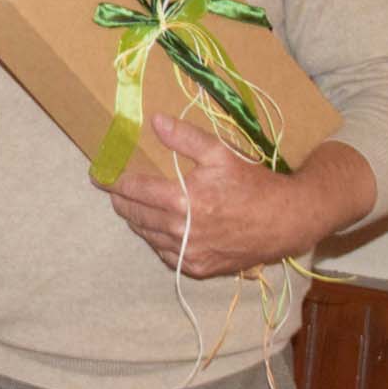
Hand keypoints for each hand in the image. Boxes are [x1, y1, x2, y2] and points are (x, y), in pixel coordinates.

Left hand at [104, 113, 370, 277]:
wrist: (288, 222)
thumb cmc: (254, 184)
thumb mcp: (221, 153)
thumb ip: (184, 137)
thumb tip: (153, 120)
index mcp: (182, 200)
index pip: (133, 190)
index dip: (114, 181)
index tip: (99, 175)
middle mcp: (181, 231)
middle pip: (135, 215)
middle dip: (122, 201)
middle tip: (115, 189)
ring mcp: (189, 253)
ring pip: (147, 236)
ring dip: (137, 221)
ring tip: (133, 206)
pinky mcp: (199, 268)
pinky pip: (166, 255)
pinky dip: (157, 241)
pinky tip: (159, 228)